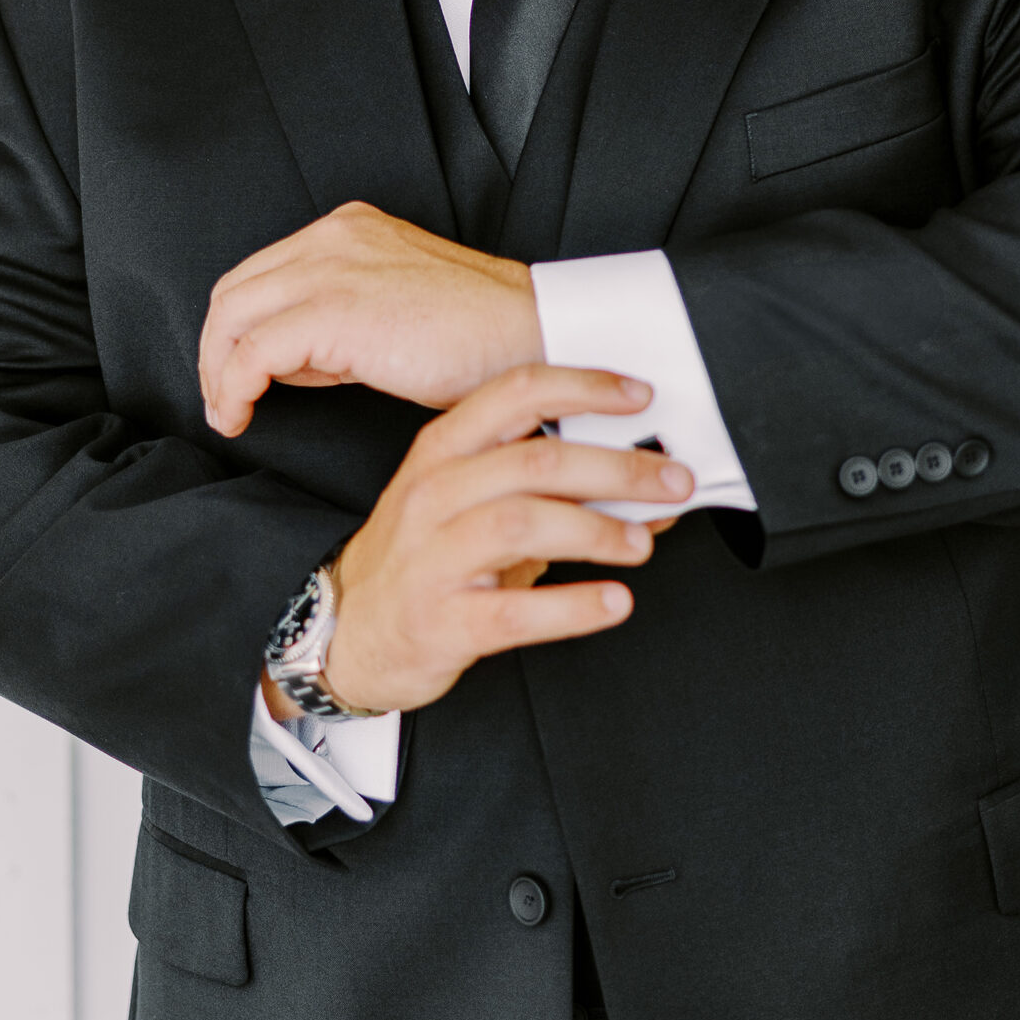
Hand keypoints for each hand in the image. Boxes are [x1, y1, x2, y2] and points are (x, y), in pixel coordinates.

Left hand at [199, 201, 541, 432]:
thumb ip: (338, 323)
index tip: (238, 374)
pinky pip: (252, 352)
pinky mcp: (332, 312)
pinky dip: (233, 387)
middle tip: (225, 399)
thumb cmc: (481, 337)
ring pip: (232, 317)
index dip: (238, 330)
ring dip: (218, 372)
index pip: (260, 274)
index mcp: (347, 231)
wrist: (530, 336)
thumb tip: (289, 361)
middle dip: (217, 351)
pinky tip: (242, 415)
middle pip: (235, 291)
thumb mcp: (394, 312)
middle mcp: (332, 238)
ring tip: (229, 412)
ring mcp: (330, 269)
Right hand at [309, 364, 691, 713]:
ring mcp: (431, 558)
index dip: (582, 388)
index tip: (639, 397)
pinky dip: (572, 606)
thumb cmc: (423, 560)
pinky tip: (613, 602)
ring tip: (640, 543)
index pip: (514, 395)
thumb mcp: (470, 505)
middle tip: (670, 480)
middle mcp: (432, 495)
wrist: (349, 631)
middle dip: (615, 467)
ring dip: (595, 529)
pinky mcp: (440, 621)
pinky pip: (512, 612)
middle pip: (533, 462)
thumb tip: (645, 487)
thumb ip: (549, 489)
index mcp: (442, 451)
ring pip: (521, 523)